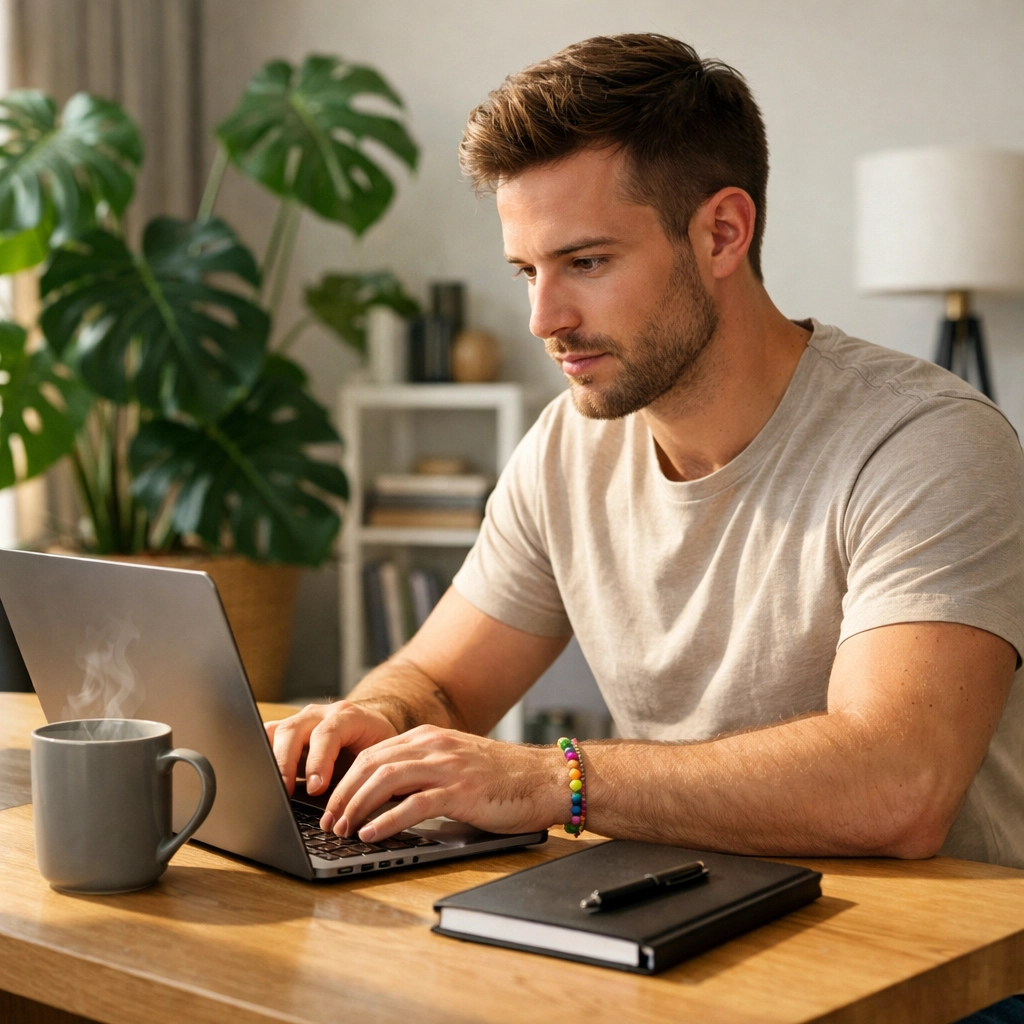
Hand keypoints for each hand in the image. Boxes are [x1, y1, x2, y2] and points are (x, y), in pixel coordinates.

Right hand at [265, 700, 398, 795]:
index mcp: (347, 716)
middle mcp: (320, 714)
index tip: (316, 788)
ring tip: (269, 787)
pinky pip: (268, 737)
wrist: (371, 727)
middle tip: (286, 792)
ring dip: (270, 759)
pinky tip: (261, 775)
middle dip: (287, 763)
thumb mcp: (376, 758)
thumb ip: (363, 775)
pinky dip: (263, 754)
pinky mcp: (287, 731)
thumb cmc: (375, 746)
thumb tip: (353, 809)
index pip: (328, 733)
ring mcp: (301, 720)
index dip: (319, 760)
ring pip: (276, 732)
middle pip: (294, 731)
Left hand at [320, 725, 564, 842]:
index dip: (347, 778)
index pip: (375, 753)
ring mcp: (448, 766)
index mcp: (432, 738)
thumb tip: (388, 799)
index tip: (332, 803)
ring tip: (343, 829)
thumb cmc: (506, 779)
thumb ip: (427, 772)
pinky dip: (386, 819)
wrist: (548, 779)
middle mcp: (435, 746)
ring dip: (357, 806)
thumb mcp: (458, 765)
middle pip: (372, 764)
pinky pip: (414, 803)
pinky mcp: (461, 790)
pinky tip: (371, 833)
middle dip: (344, 794)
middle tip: (328, 821)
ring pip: (386, 779)